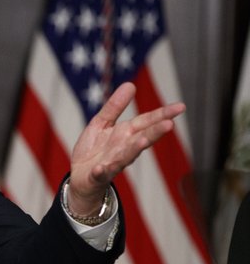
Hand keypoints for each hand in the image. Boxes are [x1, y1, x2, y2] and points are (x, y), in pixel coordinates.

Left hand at [67, 82, 184, 215]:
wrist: (81, 178)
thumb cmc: (94, 150)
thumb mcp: (102, 123)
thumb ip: (115, 107)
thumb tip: (130, 84)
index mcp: (125, 134)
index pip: (146, 122)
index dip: (162, 114)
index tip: (181, 106)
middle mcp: (123, 149)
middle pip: (141, 138)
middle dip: (154, 132)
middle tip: (170, 124)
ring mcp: (112, 163)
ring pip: (126, 156)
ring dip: (134, 149)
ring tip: (143, 141)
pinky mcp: (97, 176)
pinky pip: (100, 173)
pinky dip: (101, 171)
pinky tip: (101, 168)